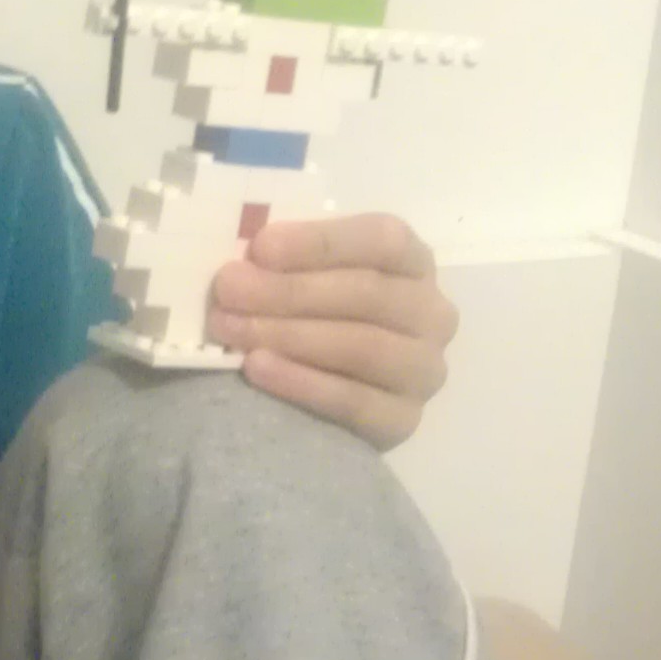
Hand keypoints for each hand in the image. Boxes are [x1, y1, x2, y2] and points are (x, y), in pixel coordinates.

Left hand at [206, 213, 457, 449]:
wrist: (315, 397)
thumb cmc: (307, 313)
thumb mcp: (302, 274)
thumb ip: (286, 260)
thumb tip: (248, 258)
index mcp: (412, 262)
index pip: (382, 240)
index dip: (320, 242)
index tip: (260, 248)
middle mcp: (432, 314)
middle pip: (367, 294)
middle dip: (289, 291)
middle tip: (228, 291)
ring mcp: (423, 369)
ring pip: (363, 346)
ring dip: (289, 335)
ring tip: (233, 330)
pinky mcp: (404, 419)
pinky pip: (354, 401)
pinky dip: (300, 382)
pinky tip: (257, 368)